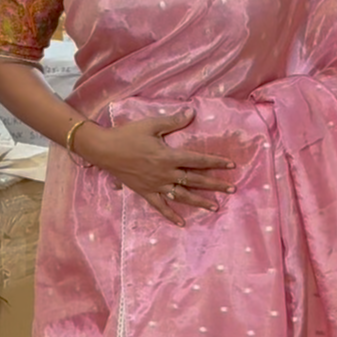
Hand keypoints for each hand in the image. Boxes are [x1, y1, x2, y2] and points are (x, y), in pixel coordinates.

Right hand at [75, 109, 235, 226]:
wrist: (104, 149)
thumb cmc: (127, 134)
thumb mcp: (151, 125)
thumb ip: (173, 121)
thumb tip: (192, 112)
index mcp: (168, 156)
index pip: (197, 160)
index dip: (215, 162)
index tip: (231, 165)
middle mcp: (165, 173)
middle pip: (195, 180)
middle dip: (215, 184)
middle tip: (232, 189)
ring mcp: (156, 185)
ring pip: (182, 196)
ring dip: (200, 202)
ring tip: (215, 207)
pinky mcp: (145, 192)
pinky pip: (160, 206)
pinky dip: (171, 215)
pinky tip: (182, 223)